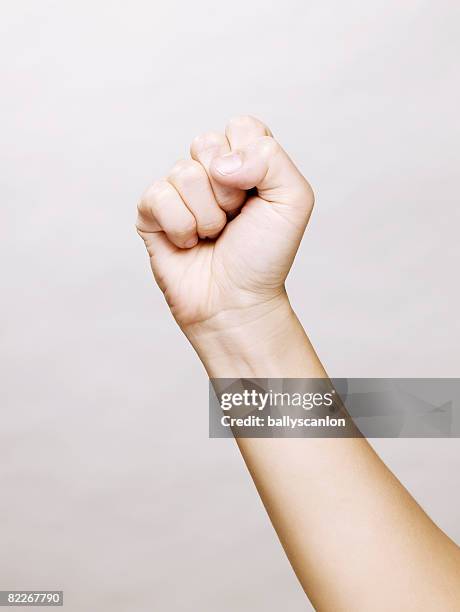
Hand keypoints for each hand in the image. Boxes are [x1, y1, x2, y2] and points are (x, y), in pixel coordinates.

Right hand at [136, 116, 313, 339]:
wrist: (236, 302)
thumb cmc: (264, 256)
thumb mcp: (293, 201)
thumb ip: (271, 159)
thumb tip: (221, 162)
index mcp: (244, 161)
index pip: (240, 127)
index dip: (250, 160)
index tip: (257, 195)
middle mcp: (209, 170)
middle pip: (206, 144)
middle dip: (228, 191)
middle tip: (234, 219)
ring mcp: (178, 190)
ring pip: (184, 173)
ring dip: (206, 216)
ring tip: (213, 235)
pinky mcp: (151, 211)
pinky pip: (158, 196)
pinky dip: (180, 227)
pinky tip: (189, 243)